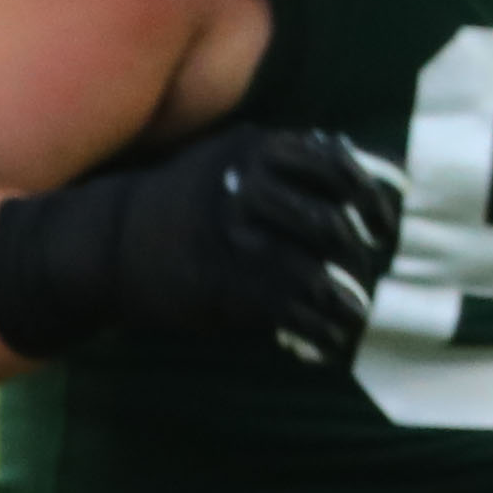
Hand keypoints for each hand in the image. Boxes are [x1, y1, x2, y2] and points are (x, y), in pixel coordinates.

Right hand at [0, 123, 401, 368]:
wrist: (106, 245)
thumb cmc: (178, 202)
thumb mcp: (227, 157)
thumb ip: (286, 158)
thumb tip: (361, 166)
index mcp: (253, 152)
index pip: (337, 167)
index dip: (372, 196)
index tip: (385, 222)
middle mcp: (245, 190)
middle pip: (331, 223)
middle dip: (361, 256)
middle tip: (372, 273)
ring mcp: (232, 241)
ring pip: (314, 274)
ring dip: (345, 302)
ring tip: (356, 315)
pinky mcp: (220, 289)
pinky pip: (287, 312)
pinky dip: (317, 330)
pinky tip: (328, 341)